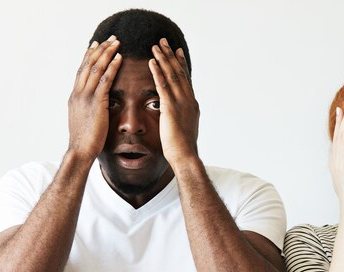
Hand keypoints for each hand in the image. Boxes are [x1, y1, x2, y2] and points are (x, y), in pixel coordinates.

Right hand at [67, 36, 121, 160]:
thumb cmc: (84, 139)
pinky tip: (119, 58)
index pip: (81, 71)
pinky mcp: (96, 102)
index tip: (96, 45)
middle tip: (110, 38)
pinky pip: (105, 80)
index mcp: (75, 96)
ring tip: (117, 42)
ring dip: (107, 53)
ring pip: (96, 68)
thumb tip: (93, 104)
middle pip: (88, 64)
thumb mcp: (83, 119)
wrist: (80, 150)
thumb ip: (87, 108)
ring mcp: (86, 96)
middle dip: (100, 50)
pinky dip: (112, 67)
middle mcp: (78, 92)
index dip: (89, 56)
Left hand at [149, 38, 199, 166]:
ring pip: (172, 75)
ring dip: (164, 59)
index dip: (180, 64)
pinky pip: (163, 86)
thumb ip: (182, 117)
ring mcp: (181, 103)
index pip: (185, 79)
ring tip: (155, 46)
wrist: (185, 156)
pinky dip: (158, 72)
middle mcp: (188, 100)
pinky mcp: (171, 108)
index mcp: (191, 104)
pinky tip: (152, 62)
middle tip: (164, 41)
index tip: (177, 51)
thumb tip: (180, 115)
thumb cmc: (183, 148)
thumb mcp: (184, 128)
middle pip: (179, 73)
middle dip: (171, 56)